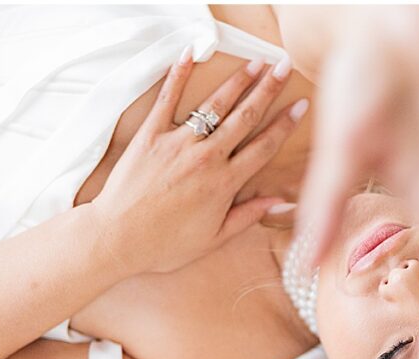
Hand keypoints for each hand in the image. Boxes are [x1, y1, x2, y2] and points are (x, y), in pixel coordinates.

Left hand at [91, 48, 307, 275]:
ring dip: (238, 81)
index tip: (301, 105)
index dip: (285, 124)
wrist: (117, 238)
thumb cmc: (165, 244)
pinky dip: (179, 75)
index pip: (264, 147)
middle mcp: (206, 158)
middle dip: (268, 89)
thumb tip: (279, 203)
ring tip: (255, 62)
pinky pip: (167, 99)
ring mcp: (178, 143)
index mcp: (225, 184)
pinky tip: (191, 53)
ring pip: (215, 105)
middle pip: (245, 117)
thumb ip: (248, 216)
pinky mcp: (151, 135)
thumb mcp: (214, 239)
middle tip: (284, 67)